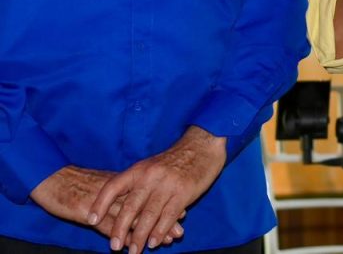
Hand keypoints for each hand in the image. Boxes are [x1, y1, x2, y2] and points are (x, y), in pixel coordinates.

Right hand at [30, 166, 180, 242]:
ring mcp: (103, 200)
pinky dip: (122, 235)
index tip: (184, 215)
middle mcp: (117, 190)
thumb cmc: (79, 182)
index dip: (167, 205)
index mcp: (124, 181)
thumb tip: (145, 197)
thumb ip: (125, 190)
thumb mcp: (106, 183)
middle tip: (178, 233)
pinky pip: (108, 225)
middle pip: (145, 206)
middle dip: (163, 220)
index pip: (151, 194)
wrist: (52, 178)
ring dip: (147, 231)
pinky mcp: (88, 211)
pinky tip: (132, 244)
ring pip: (130, 217)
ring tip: (162, 243)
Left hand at [89, 126, 225, 252]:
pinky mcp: (184, 192)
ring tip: (134, 251)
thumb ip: (138, 184)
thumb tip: (120, 207)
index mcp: (139, 169)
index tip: (91, 221)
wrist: (203, 146)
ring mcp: (167, 185)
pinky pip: (169, 216)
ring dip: (140, 237)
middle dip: (120, 229)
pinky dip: (160, 231)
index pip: (113, 186)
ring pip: (149, 215)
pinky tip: (154, 242)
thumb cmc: (175, 160)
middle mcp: (150, 177)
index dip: (100, 204)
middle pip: (130, 206)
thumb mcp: (152, 166)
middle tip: (114, 247)